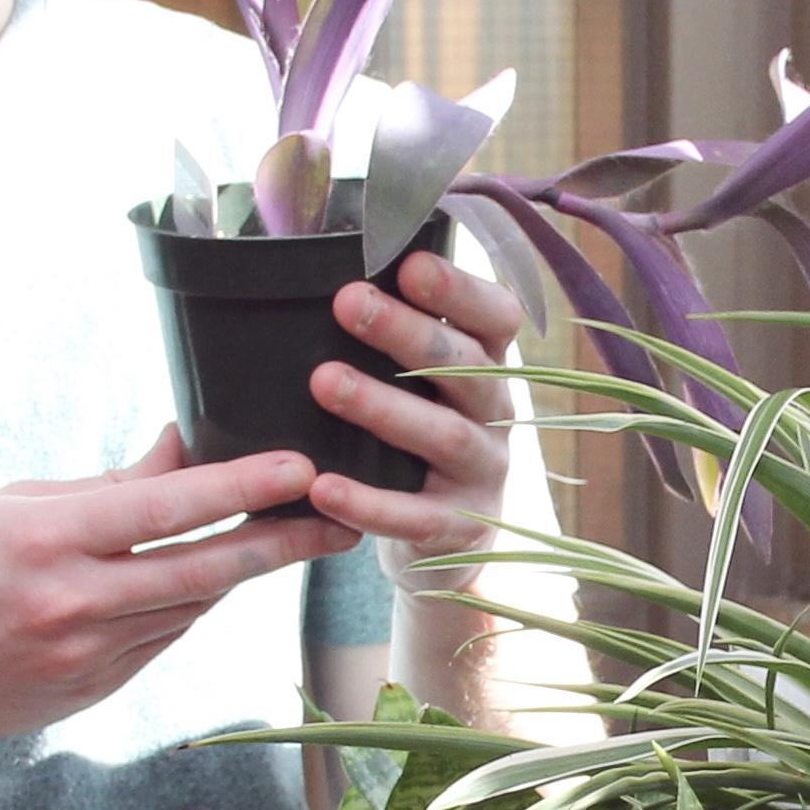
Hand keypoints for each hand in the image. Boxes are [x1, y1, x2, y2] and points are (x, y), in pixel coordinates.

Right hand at [0, 427, 350, 755]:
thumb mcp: (17, 505)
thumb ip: (109, 484)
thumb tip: (185, 446)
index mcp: (48, 541)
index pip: (166, 509)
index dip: (241, 486)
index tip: (300, 467)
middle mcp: (72, 602)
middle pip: (204, 571)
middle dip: (282, 543)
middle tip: (342, 521)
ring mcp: (85, 656)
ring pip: (191, 607)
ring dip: (242, 573)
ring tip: (296, 538)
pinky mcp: (93, 691)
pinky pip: (164, 639)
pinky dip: (192, 606)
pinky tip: (215, 581)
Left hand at [307, 249, 520, 571]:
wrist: (442, 546)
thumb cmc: (411, 441)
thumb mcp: (418, 386)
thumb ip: (390, 340)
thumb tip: (312, 274)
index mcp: (489, 367)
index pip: (495, 317)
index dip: (461, 290)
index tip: (410, 264)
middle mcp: (496, 414)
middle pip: (465, 367)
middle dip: (407, 332)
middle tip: (346, 302)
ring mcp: (484, 473)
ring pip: (444, 435)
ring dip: (384, 406)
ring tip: (324, 382)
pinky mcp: (460, 529)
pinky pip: (415, 516)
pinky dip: (369, 502)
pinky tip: (321, 486)